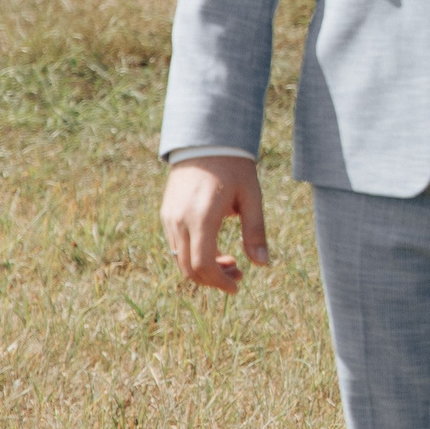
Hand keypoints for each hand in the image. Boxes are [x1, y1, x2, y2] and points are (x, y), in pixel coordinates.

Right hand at [160, 155, 269, 293]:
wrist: (206, 141)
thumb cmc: (234, 167)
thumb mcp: (251, 197)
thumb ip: (256, 231)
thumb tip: (263, 264)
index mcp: (202, 217)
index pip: (204, 264)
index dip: (219, 281)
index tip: (236, 286)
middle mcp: (179, 221)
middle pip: (189, 268)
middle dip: (213, 279)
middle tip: (237, 275)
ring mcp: (169, 218)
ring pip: (179, 260)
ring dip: (203, 269)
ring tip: (230, 262)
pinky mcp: (166, 214)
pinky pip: (175, 246)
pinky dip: (192, 256)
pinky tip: (214, 248)